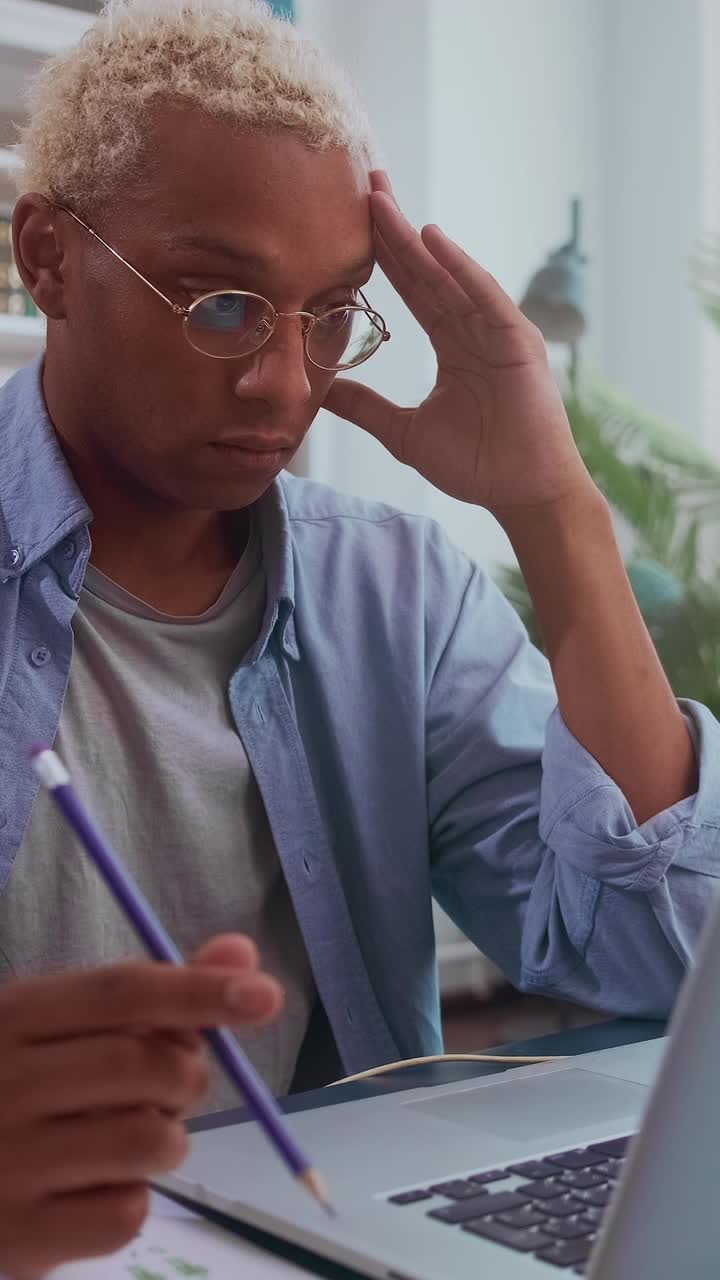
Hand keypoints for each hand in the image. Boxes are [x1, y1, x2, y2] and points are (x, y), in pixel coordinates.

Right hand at [0, 935, 281, 1277]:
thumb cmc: (9, 1089)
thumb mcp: (58, 1025)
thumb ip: (152, 992)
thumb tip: (242, 955)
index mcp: (12, 1016)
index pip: (123, 990)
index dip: (201, 990)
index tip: (265, 995)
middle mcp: (5, 1083)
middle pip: (146, 1064)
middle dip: (189, 1074)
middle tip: (176, 1084)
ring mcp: (9, 1164)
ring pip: (151, 1142)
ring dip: (166, 1140)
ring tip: (126, 1136)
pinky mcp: (21, 1238)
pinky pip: (126, 1213)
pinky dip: (130, 1198)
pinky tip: (92, 1185)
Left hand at [323, 171, 594, 519]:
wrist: (522, 494)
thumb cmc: (477, 465)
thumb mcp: (404, 432)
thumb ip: (366, 408)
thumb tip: (323, 393)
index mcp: (453, 344)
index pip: (411, 289)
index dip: (382, 255)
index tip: (351, 220)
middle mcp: (474, 328)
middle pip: (426, 271)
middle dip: (394, 230)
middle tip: (363, 184)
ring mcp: (498, 331)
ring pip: (449, 276)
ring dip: (416, 239)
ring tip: (382, 200)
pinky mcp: (518, 342)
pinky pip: (485, 298)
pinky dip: (461, 269)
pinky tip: (433, 241)